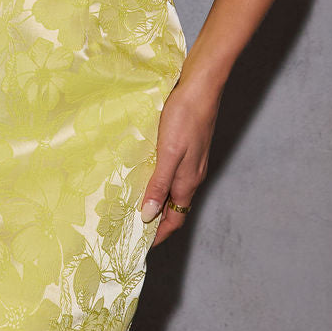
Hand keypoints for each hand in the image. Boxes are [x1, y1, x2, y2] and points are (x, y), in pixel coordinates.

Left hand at [140, 80, 219, 247]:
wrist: (201, 86)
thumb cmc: (185, 117)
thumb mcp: (169, 153)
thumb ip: (159, 184)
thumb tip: (149, 215)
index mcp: (188, 180)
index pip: (175, 219)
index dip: (158, 234)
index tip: (139, 244)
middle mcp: (192, 175)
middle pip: (174, 207)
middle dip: (155, 220)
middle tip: (130, 224)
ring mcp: (191, 160)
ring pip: (173, 189)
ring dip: (156, 199)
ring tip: (132, 200)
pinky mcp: (187, 146)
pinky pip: (172, 172)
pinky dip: (158, 179)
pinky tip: (144, 170)